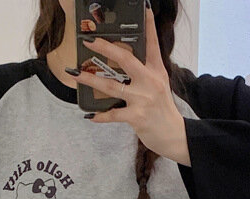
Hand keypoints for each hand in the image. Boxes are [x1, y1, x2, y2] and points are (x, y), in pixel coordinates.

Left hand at [71, 6, 191, 165]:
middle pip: (125, 59)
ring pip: (111, 85)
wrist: (173, 134)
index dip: (148, 26)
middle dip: (105, 48)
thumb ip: (146, 72)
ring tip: (75, 74)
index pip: (152, 44)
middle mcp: (150, 81)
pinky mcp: (137, 117)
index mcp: (156, 71)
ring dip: (90, 80)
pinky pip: (113, 114)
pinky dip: (100, 116)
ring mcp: (142, 99)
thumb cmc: (163, 110)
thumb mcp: (160, 85)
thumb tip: (124, 62)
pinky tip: (90, 116)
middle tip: (89, 41)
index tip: (144, 10)